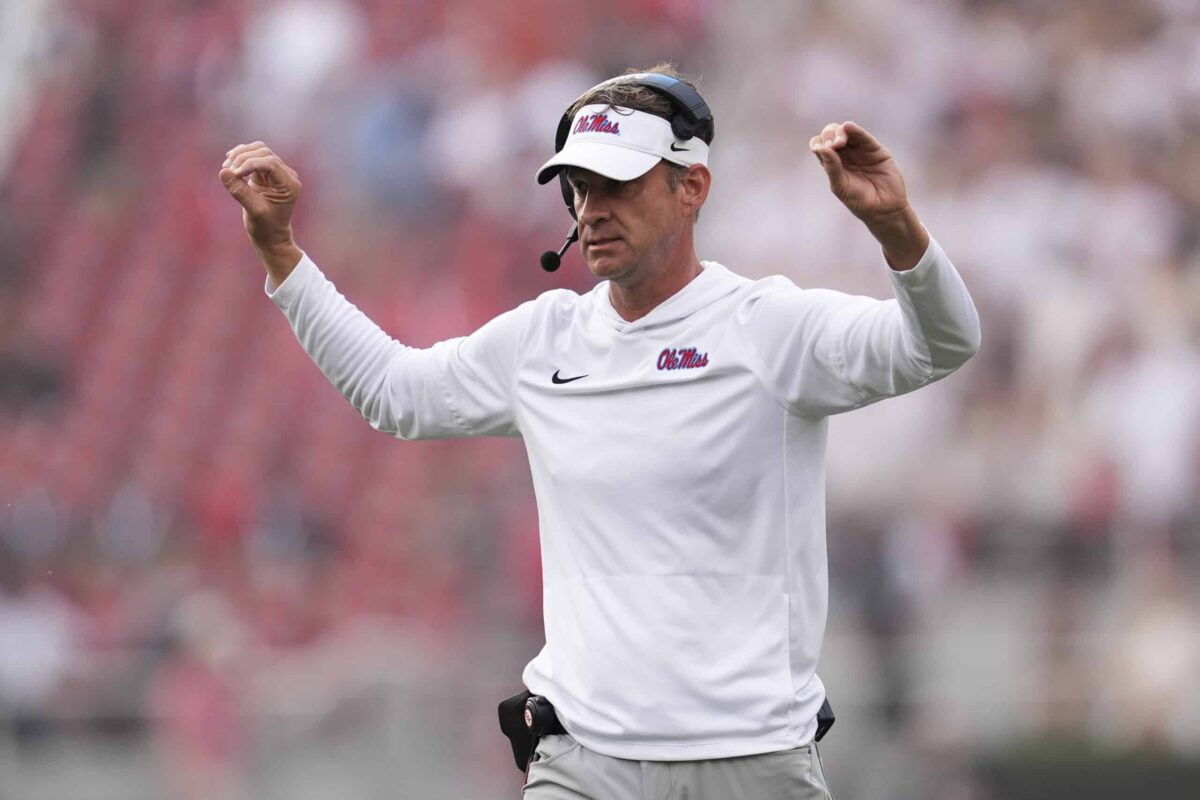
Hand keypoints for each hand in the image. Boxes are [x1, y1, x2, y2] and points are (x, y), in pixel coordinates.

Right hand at [219, 142, 303, 279]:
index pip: (270, 162)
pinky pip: (254, 157)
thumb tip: (223, 171)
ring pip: (259, 151)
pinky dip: (241, 157)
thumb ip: (239, 191)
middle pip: (264, 152)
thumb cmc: (266, 228)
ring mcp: (277, 173)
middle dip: (243, 158)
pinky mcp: (266, 173)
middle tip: (227, 170)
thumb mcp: (253, 211)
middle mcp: (287, 176)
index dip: (249, 163)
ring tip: (226, 167)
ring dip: (241, 155)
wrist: (271, 237)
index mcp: (289, 185)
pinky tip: (229, 164)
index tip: (233, 173)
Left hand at [809, 122, 908, 223]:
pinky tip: (848, 127)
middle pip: (831, 135)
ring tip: (840, 143)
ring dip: (839, 132)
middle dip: (829, 136)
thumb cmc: (859, 201)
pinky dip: (854, 130)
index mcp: (832, 164)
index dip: (818, 143)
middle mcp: (845, 154)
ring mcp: (859, 150)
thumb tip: (820, 147)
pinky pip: (863, 136)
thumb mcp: (841, 186)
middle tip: (834, 146)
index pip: (820, 146)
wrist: (884, 209)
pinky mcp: (874, 149)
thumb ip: (831, 167)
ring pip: (846, 132)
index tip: (821, 149)